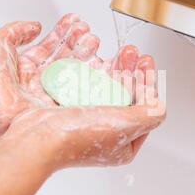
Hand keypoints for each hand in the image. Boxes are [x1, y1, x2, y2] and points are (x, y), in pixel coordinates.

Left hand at [0, 14, 100, 137]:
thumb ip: (17, 30)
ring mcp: (46, 92)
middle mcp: (38, 78)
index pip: (49, 45)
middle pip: (63, 58)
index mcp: (25, 65)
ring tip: (93, 42)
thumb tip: (35, 25)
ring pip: (71, 72)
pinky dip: (86, 79)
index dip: (63, 32)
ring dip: (84, 57)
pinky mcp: (53, 106)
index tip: (75, 21)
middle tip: (87, 31)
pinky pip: (73, 92)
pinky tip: (94, 66)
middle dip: (77, 42)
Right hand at [0, 46, 164, 170]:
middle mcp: (108, 133)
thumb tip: (159, 103)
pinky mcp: (72, 109)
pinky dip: (94, 69)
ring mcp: (89, 120)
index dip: (148, 83)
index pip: (144, 109)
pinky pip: (88, 85)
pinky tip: (96, 56)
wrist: (35, 138)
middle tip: (132, 52)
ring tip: (115, 51)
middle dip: (131, 70)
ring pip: (107, 87)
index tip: (146, 63)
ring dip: (113, 66)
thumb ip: (149, 114)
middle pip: (126, 95)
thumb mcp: (124, 125)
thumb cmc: (75, 137)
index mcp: (124, 144)